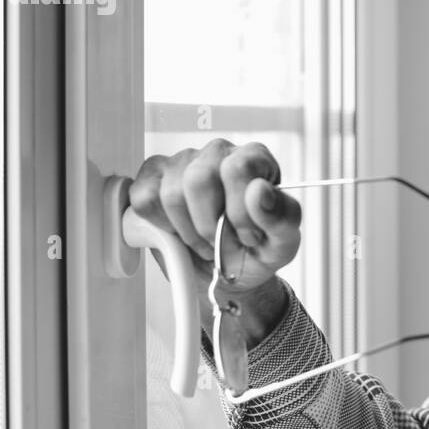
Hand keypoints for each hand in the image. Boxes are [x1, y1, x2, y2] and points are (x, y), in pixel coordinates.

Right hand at [128, 139, 300, 344]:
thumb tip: (259, 191)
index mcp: (254, 158)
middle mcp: (217, 153)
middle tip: (222, 244)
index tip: (248, 236)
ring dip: (188, 232)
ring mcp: (181, 162)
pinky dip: (161, 227)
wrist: (229, 275)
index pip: (237, 169)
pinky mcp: (152, 179)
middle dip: (209, 226)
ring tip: (205, 242)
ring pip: (171, 194)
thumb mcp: (283, 242)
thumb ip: (282, 216)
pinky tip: (179, 233)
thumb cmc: (258, 251)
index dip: (239, 212)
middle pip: (199, 180)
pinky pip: (145, 200)